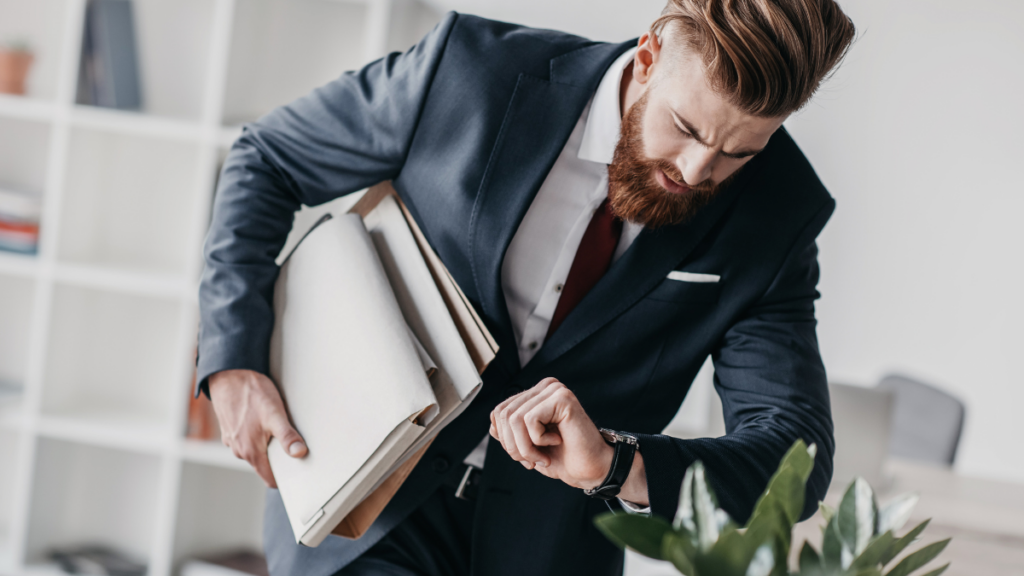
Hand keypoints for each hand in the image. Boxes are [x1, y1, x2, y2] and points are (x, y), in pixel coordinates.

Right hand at [208, 369, 306, 487]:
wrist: (228, 374)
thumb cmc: (251, 393)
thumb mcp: (275, 414)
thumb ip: (287, 436)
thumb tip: (299, 453)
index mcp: (250, 451)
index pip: (269, 479)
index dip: (284, 478)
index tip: (297, 471)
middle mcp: (239, 450)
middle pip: (263, 465)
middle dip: (277, 459)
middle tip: (292, 444)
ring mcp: (232, 440)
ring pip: (254, 451)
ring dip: (266, 444)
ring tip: (276, 427)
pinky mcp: (230, 430)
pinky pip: (246, 439)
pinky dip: (256, 434)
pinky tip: (262, 420)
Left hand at [488, 378, 610, 488]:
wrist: (590, 470)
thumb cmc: (563, 457)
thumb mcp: (526, 444)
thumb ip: (509, 431)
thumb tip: (492, 425)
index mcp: (536, 394)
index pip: (498, 411)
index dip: (505, 439)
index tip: (525, 455)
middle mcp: (545, 387)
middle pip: (503, 414)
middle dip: (513, 445)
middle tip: (532, 460)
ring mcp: (554, 390)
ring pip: (514, 418)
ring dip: (525, 447)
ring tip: (542, 457)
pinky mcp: (562, 398)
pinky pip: (529, 420)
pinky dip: (538, 441)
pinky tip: (557, 442)